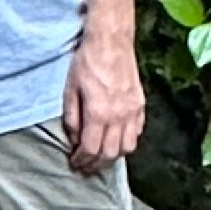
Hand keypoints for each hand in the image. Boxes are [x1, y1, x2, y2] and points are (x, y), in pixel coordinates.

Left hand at [63, 32, 146, 172]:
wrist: (110, 41)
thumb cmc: (87, 62)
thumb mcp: (70, 89)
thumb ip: (72, 117)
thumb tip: (74, 138)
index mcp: (99, 113)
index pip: (91, 148)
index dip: (81, 160)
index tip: (75, 163)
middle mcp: (119, 116)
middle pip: (110, 153)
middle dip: (96, 164)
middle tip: (86, 167)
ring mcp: (132, 111)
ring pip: (127, 147)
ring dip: (113, 156)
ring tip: (101, 157)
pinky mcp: (140, 104)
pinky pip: (137, 132)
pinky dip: (127, 141)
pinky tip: (116, 140)